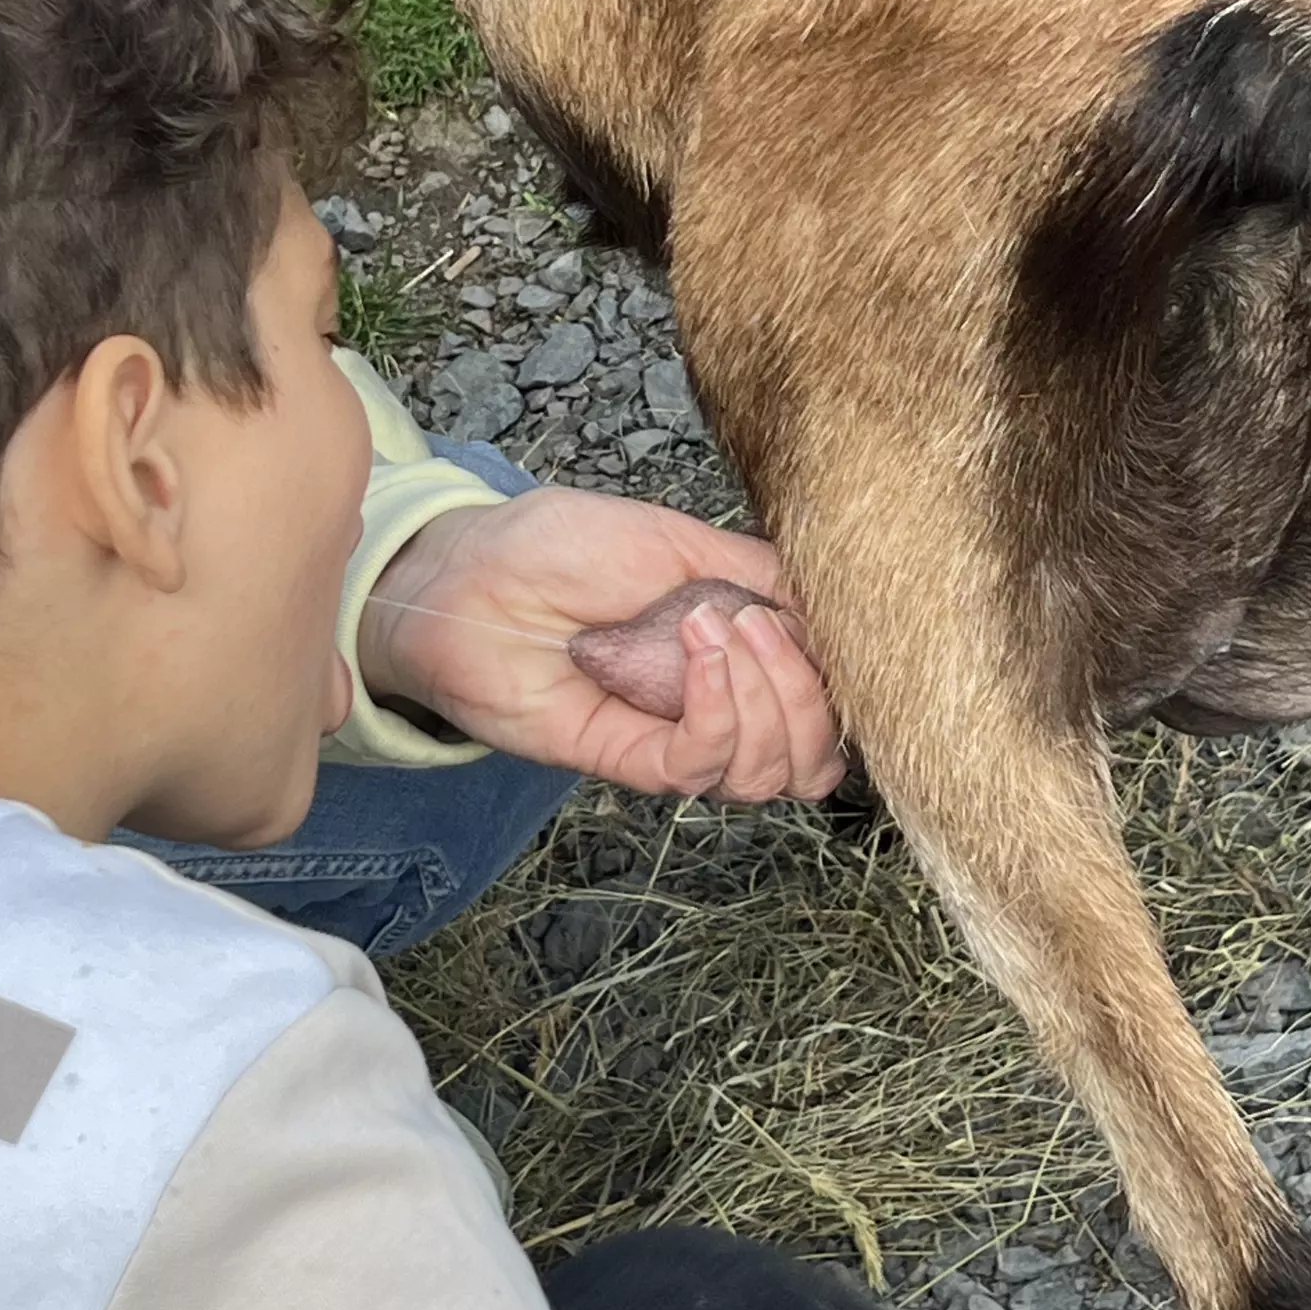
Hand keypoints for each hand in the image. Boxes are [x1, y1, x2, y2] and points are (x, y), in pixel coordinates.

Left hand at [358, 488, 844, 801]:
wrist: (471, 572)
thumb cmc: (558, 546)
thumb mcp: (681, 539)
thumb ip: (761, 573)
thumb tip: (835, 604)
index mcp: (738, 655)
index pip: (827, 701)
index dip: (838, 674)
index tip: (818, 617)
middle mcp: (717, 706)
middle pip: (812, 753)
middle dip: (809, 691)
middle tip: (759, 622)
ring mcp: (676, 735)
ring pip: (770, 770)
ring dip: (766, 695)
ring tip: (718, 626)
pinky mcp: (630, 759)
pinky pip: (703, 764)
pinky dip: (718, 707)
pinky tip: (697, 648)